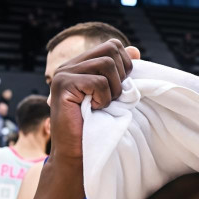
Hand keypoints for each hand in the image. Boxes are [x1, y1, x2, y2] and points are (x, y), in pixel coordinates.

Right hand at [49, 39, 138, 163]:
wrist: (78, 152)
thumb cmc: (98, 126)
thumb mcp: (114, 94)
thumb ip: (122, 72)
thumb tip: (135, 49)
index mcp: (81, 64)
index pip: (113, 45)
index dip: (125, 65)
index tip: (119, 89)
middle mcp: (69, 65)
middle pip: (111, 49)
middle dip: (121, 76)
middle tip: (111, 98)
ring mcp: (63, 73)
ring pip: (107, 64)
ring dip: (113, 89)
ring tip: (102, 105)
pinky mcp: (62, 84)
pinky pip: (98, 82)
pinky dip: (103, 98)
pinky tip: (94, 109)